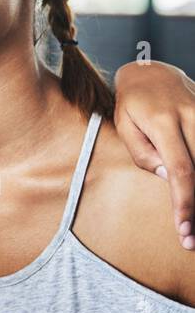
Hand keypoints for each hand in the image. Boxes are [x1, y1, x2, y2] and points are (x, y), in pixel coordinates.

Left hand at [114, 60, 194, 249]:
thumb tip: (170, 178)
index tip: (185, 231)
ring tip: (194, 225)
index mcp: (165, 124)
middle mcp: (192, 119)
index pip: (182, 171)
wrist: (152, 71)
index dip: (186, 204)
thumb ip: (144, 153)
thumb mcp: (124, 125)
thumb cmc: (132, 104)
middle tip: (192, 241)